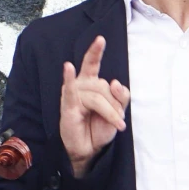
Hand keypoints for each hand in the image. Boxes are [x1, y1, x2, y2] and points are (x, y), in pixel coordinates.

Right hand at [59, 35, 130, 177]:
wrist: (90, 150)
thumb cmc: (100, 128)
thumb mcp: (118, 111)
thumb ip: (121, 96)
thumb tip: (115, 82)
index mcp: (91, 83)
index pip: (92, 63)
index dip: (95, 51)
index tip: (101, 39)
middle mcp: (81, 86)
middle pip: (104, 86)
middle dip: (115, 105)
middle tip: (119, 121)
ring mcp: (73, 96)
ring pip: (98, 96)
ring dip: (110, 112)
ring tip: (116, 124)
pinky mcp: (67, 107)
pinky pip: (70, 91)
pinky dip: (69, 79)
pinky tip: (67, 68)